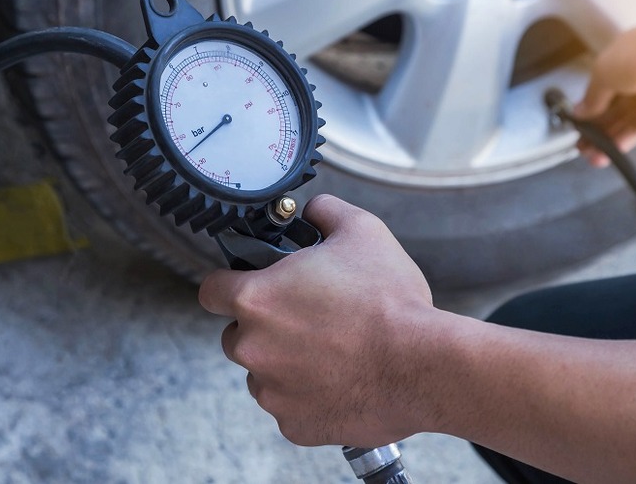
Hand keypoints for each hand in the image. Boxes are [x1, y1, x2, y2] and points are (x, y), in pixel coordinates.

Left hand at [197, 194, 436, 447]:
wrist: (424, 366)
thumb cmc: (390, 300)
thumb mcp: (362, 230)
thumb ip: (326, 211)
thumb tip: (314, 210)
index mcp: (256, 299)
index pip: (210, 290)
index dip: (229, 283)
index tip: (249, 284)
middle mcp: (252, 348)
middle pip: (237, 334)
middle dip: (264, 325)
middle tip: (308, 316)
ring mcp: (271, 391)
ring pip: (263, 372)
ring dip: (284, 362)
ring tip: (332, 350)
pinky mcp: (294, 425)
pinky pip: (289, 406)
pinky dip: (308, 395)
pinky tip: (342, 379)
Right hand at [573, 24, 635, 166]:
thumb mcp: (604, 73)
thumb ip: (592, 98)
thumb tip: (579, 112)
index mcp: (619, 74)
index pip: (601, 104)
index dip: (590, 122)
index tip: (579, 137)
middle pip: (617, 120)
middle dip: (602, 138)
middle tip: (589, 153)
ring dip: (622, 140)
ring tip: (606, 154)